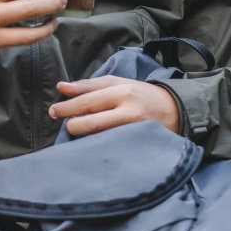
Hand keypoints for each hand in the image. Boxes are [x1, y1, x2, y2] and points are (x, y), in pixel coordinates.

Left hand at [49, 76, 180, 136]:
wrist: (176, 111)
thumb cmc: (141, 95)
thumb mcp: (118, 83)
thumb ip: (89, 86)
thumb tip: (61, 87)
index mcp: (122, 92)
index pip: (87, 101)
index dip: (66, 107)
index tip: (53, 111)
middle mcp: (129, 111)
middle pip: (90, 122)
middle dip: (73, 124)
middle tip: (67, 124)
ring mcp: (134, 131)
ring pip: (98, 137)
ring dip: (84, 136)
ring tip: (83, 130)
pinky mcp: (137, 145)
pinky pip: (110, 147)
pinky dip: (98, 144)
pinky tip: (95, 141)